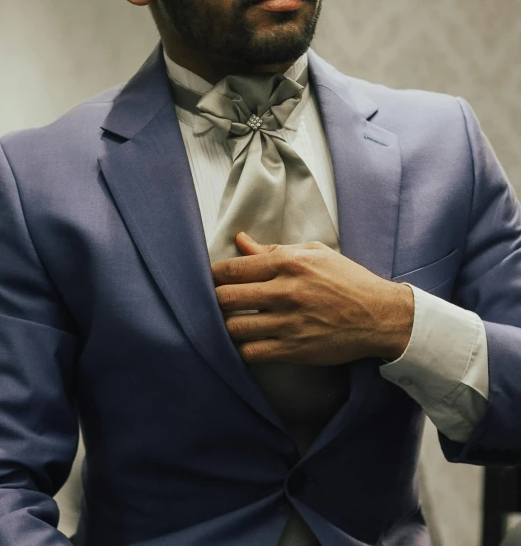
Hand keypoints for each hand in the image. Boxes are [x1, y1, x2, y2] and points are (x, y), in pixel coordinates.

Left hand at [212, 233, 413, 365]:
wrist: (380, 315)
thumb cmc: (348, 280)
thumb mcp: (314, 253)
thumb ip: (274, 249)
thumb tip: (241, 241)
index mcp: (289, 263)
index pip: (233, 268)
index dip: (215, 275)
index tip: (214, 279)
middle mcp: (286, 292)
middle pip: (225, 298)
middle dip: (216, 300)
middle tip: (220, 302)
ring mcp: (289, 323)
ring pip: (234, 327)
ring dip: (228, 325)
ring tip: (234, 321)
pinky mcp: (294, 350)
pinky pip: (251, 353)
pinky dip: (243, 348)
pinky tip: (249, 341)